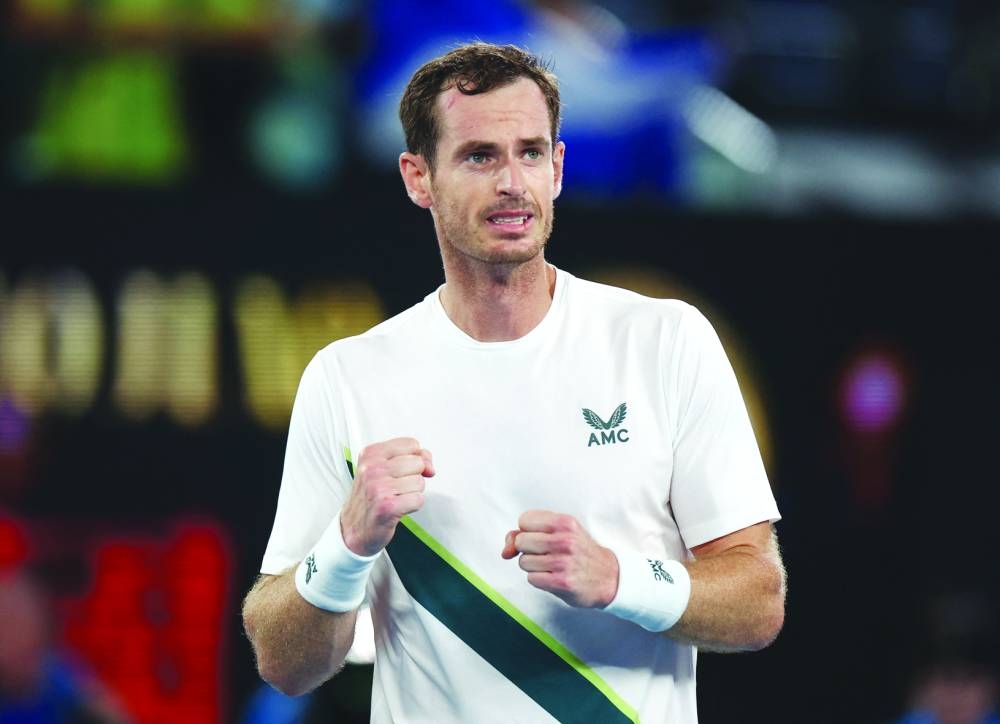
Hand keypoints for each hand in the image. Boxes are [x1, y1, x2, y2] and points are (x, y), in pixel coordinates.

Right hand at [340, 437, 434, 556]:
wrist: (353, 529)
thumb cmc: (369, 498)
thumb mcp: (381, 469)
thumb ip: (409, 458)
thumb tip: (429, 465)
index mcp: (370, 454)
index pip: (411, 444)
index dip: (417, 458)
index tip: (409, 469)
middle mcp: (372, 469)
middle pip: (418, 462)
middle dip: (414, 477)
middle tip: (398, 487)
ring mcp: (379, 487)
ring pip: (419, 482)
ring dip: (413, 493)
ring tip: (396, 498)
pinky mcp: (387, 506)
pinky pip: (418, 499)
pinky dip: (413, 506)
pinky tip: (399, 508)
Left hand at [501, 510, 618, 608]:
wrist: (610, 577)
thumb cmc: (580, 552)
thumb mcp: (561, 533)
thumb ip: (528, 533)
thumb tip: (505, 551)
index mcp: (564, 522)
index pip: (524, 520)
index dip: (528, 530)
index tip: (540, 537)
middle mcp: (564, 540)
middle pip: (521, 541)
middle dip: (528, 550)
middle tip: (546, 554)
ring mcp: (563, 562)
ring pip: (523, 562)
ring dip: (533, 567)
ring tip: (551, 566)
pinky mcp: (562, 582)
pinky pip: (531, 579)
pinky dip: (539, 579)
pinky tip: (553, 577)